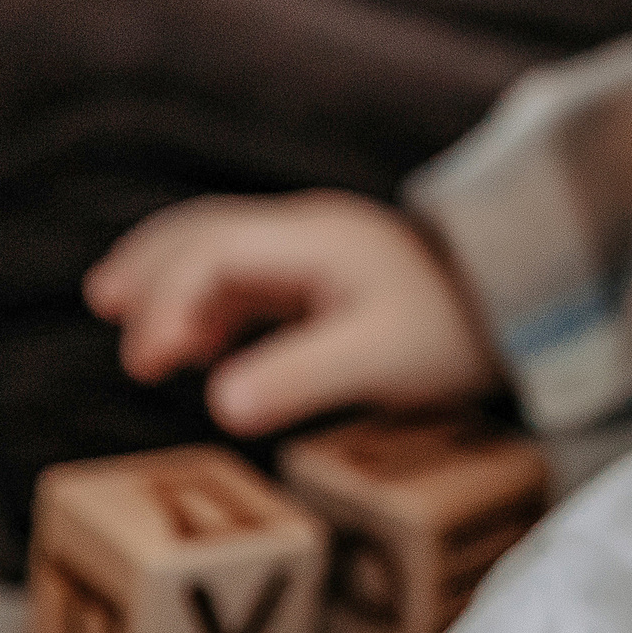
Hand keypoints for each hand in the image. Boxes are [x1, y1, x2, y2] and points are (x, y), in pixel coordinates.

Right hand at [84, 190, 501, 437]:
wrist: (523, 305)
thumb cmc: (456, 329)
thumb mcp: (382, 359)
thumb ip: (302, 375)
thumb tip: (221, 403)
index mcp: (320, 239)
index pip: (218, 250)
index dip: (171, 299)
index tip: (150, 358)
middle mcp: (312, 229)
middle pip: (209, 230)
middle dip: (152, 267)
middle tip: (108, 309)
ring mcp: (319, 246)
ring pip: (223, 243)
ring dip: (171, 274)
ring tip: (122, 313)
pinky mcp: (327, 272)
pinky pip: (247, 268)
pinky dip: (206, 293)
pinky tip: (198, 338)